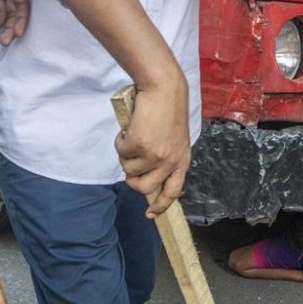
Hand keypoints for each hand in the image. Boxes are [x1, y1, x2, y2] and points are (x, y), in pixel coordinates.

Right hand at [115, 77, 191, 217]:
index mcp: (182, 161)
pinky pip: (120, 151)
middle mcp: (170, 162)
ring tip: (132, 136)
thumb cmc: (168, 110)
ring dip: (125, 155)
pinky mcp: (139, 145)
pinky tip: (129, 128)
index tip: (149, 214)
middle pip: (144, 187)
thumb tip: (147, 174)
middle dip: (132, 179)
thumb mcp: (175, 139)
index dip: (160, 205)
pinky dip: (120, 140)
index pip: (172, 192)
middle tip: (129, 163)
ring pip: (129, 169)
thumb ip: (166, 157)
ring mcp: (154, 155)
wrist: (164, 89)